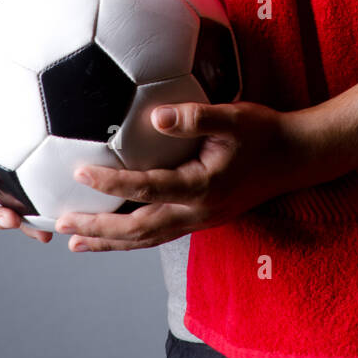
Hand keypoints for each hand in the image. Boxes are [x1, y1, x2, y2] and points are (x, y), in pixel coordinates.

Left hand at [54, 99, 316, 251]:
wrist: (297, 158)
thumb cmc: (265, 132)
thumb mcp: (234, 116)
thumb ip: (196, 116)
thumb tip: (155, 115)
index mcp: (202, 186)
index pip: (147, 188)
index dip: (111, 183)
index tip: (79, 172)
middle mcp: (198, 212)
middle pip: (139, 229)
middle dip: (99, 227)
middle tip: (61, 222)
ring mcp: (201, 220)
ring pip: (147, 239)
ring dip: (109, 241)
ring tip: (74, 240)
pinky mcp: (203, 219)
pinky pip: (159, 234)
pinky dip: (131, 238)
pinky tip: (114, 233)